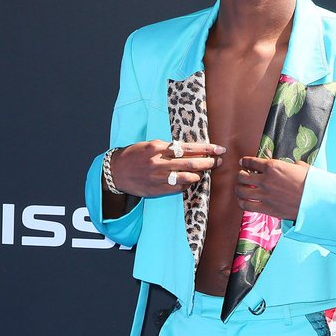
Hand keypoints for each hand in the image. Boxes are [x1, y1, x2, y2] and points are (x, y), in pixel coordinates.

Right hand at [107, 140, 224, 197]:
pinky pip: (179, 188)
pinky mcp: (158, 190)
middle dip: (209, 162)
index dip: (207, 148)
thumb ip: (169, 148)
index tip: (219, 149)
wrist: (116, 171)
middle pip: (192, 162)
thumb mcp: (151, 145)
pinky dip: (187, 184)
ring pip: (188, 177)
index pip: (189, 147)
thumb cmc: (134, 155)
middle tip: (219, 161)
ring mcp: (160, 177)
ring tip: (205, 172)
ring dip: (199, 175)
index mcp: (160, 148)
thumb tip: (189, 150)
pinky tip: (190, 181)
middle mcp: (161, 162)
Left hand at [236, 156, 309, 220]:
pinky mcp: (266, 208)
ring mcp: (264, 195)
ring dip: (239, 189)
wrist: (316, 200)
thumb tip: (293, 165)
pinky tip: (244, 201)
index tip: (243, 162)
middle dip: (240, 175)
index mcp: (273, 166)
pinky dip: (242, 203)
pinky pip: (246, 205)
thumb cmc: (311, 183)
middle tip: (242, 177)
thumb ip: (292, 165)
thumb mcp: (301, 167)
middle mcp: (265, 179)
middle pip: (242, 176)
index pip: (251, 161)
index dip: (245, 161)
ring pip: (241, 191)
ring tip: (241, 189)